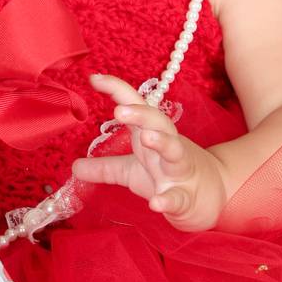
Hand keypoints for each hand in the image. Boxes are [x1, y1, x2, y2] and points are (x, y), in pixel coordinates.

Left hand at [70, 73, 227, 231]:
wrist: (208, 200)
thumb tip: (74, 167)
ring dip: (161, 142)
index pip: (136, 107)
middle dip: (141, 113)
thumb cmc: (166, 178)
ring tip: (145, 137)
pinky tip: (156, 203)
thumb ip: (104, 167)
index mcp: (152, 135)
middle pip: (158, 123)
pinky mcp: (186, 198)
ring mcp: (179, 172)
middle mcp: (168, 147)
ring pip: (175, 151)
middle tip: (119, 109)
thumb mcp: (131, 171)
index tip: (93, 78)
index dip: (117, 90)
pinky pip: (178, 198)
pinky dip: (168, 200)